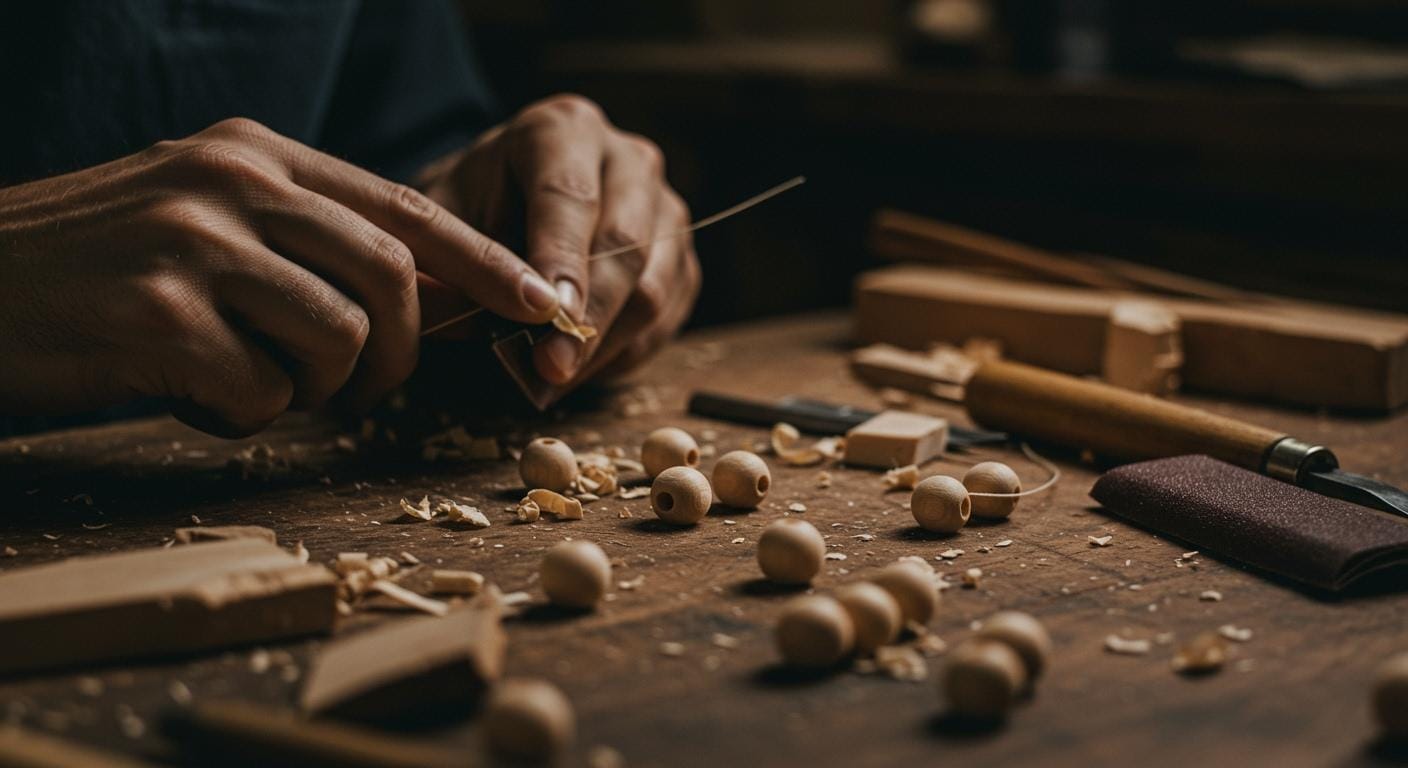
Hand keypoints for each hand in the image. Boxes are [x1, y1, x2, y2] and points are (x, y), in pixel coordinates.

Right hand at [0, 118, 558, 435]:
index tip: (541, 305)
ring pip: (340, 337)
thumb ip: (298, 240)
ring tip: (246, 385)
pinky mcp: (156, 315)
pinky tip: (184, 394)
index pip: (407, 207)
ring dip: (314, 388)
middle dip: (400, 352)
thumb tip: (411, 301)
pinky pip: (260, 391)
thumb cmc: (91, 270)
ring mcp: (192, 242)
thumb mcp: (198, 217)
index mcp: (253, 152)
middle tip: (362, 391)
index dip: (487, 263)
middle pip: (394, 275)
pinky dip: (239, 415)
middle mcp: (231, 181)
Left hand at [420, 94, 700, 385]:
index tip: (549, 316)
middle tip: (551, 368)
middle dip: (589, 316)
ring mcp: (665, 207)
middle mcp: (628, 159)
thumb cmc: (469, 208)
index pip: (570, 196)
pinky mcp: (680, 255)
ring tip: (556, 379)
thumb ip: (464, 259)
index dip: (562, 259)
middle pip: (626, 244)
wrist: (504, 200)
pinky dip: (625, 352)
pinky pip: (668, 316)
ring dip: (606, 344)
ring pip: (655, 287)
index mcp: (563, 129)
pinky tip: (581, 368)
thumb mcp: (443, 216)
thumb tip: (492, 320)